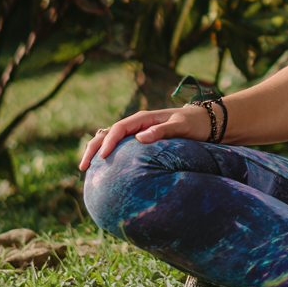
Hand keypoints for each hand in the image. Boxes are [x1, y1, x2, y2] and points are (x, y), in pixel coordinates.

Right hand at [78, 105, 209, 171]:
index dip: (108, 141)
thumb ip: (163, 131)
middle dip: (94, 147)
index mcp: (144, 118)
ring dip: (97, 150)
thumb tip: (140, 137)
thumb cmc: (194, 124)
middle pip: (108, 132)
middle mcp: (138, 124)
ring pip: (111, 139)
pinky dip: (108, 152)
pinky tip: (101, 166)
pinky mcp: (141, 140)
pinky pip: (120, 145)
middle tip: (82, 166)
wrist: (205, 123)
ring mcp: (138, 132)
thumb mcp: (181, 126)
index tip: (102, 157)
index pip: (119, 128)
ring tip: (85, 167)